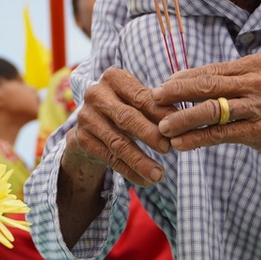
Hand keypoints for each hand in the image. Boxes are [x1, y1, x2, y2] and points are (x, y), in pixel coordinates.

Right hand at [63, 67, 169, 186]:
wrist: (90, 129)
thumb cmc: (125, 111)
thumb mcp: (138, 104)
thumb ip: (156, 107)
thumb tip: (179, 119)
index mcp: (114, 78)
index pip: (141, 96)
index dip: (161, 114)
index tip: (179, 128)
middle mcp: (96, 94)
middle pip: (127, 118)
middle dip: (150, 135)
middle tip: (169, 149)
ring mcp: (85, 117)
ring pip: (118, 143)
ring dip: (141, 161)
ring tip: (159, 175)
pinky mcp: (81, 139)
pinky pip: (110, 159)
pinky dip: (130, 172)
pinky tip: (145, 181)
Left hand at [152, 55, 260, 167]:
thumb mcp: (259, 83)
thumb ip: (231, 81)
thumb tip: (189, 84)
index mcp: (253, 64)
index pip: (208, 70)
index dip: (181, 79)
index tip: (160, 88)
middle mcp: (256, 80)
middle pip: (205, 84)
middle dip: (174, 93)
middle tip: (152, 100)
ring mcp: (259, 105)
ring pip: (210, 109)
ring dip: (182, 119)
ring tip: (162, 128)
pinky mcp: (260, 129)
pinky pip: (222, 133)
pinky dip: (198, 138)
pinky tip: (182, 144)